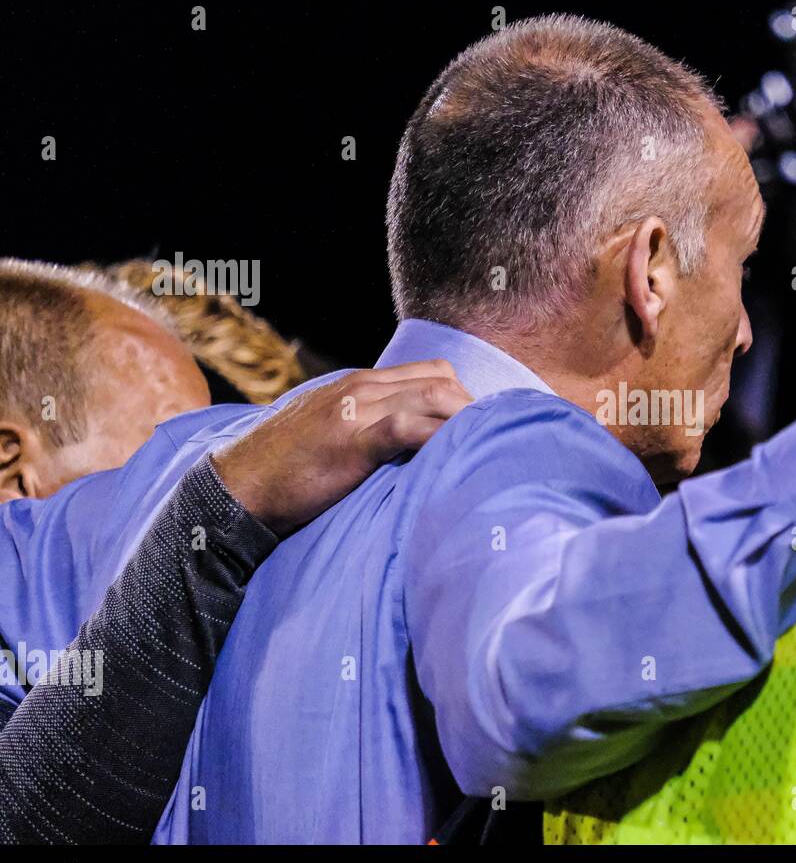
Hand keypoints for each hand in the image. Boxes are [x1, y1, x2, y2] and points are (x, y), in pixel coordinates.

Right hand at [212, 360, 472, 534]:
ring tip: (484, 452)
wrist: (236, 489)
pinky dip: (440, 439)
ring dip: (465, 422)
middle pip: (440, 380)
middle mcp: (361, 388)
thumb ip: (368, 428)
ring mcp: (356, 410)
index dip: (462, 399)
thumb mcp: (330, 435)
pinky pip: (409, 428)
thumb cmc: (284, 471)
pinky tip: (457, 458)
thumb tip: (412, 446)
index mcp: (358, 385)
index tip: (481, 431)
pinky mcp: (351, 439)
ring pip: (433, 396)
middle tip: (492, 444)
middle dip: (473, 410)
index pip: (430, 373)